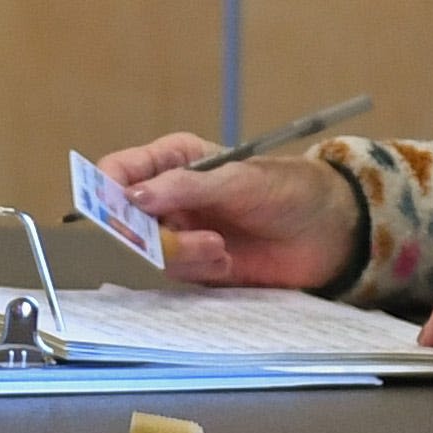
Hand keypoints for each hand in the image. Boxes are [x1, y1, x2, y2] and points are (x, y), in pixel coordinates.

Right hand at [97, 135, 358, 292]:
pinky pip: (176, 272)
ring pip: (149, 250)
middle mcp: (169, 196)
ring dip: (181, 252)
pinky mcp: (196, 264)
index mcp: (173, 160)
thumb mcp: (236, 180)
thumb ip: (185, 187)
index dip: (104, 189)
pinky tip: (227, 261)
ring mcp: (180, 231)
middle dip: (145, 233)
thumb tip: (132, 197)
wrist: (328, 232)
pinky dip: (198, 268)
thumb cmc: (286, 189)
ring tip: (218, 248)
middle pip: (123, 218)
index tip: (111, 208)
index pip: (118, 171)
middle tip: (170, 238)